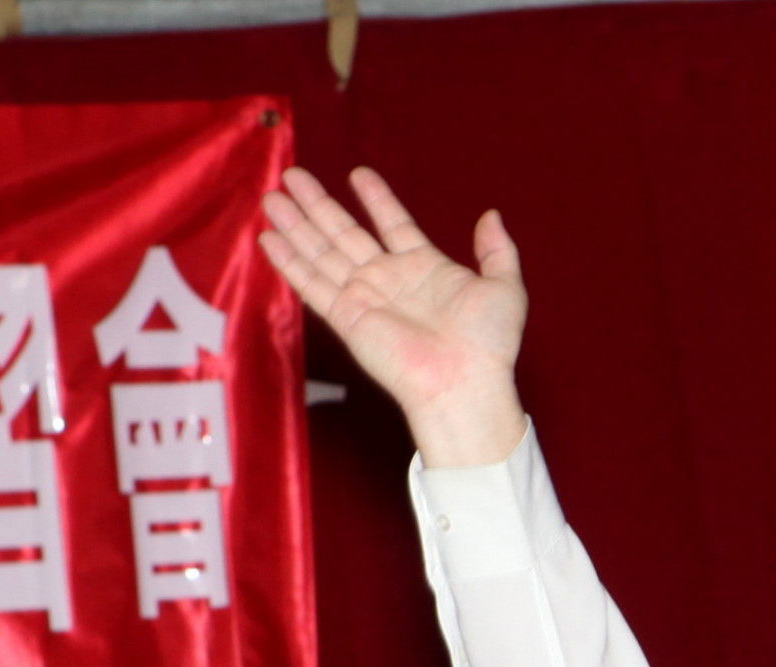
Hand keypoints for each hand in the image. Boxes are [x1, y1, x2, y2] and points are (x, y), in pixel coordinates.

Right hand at [257, 166, 529, 469]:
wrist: (465, 383)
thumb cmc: (488, 344)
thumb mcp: (505, 288)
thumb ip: (497, 251)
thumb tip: (492, 216)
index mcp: (425, 268)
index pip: (394, 224)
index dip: (377, 199)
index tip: (359, 174)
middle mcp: (390, 280)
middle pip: (345, 233)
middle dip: (318, 204)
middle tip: (293, 175)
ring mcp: (366, 297)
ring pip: (322, 251)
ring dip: (296, 224)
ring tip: (272, 195)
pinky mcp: (347, 317)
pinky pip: (312, 284)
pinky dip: (289, 261)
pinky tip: (270, 238)